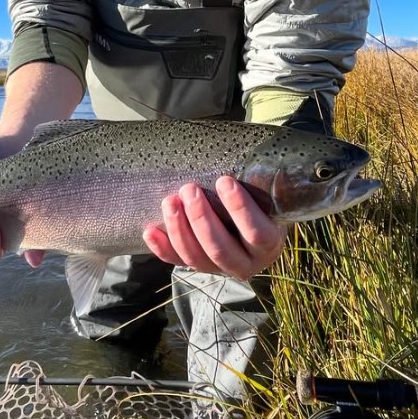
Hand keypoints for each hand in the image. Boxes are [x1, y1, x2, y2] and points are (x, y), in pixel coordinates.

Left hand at [143, 176, 286, 279]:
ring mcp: (221, 269)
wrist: (255, 227)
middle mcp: (246, 263)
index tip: (224, 181)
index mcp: (267, 245)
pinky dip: (162, 248)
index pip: (256, 233)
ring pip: (197, 258)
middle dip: (201, 218)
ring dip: (179, 229)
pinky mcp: (200, 268)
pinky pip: (178, 262)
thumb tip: (236, 149)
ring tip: (169, 201)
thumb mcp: (264, 196)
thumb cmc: (260, 202)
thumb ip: (254, 184)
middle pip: (220, 248)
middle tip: (189, 189)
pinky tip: (150, 231)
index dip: (240, 209)